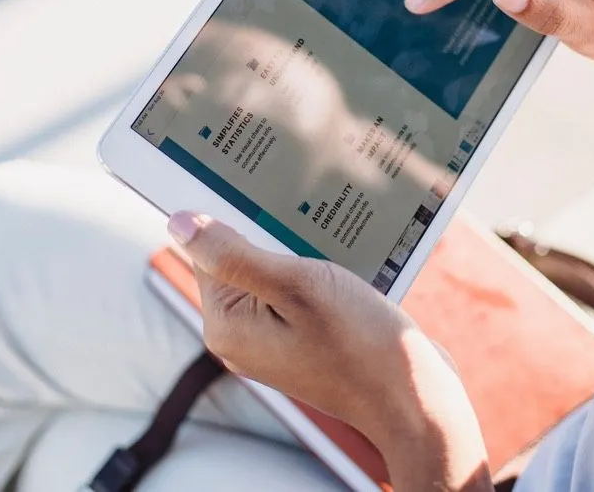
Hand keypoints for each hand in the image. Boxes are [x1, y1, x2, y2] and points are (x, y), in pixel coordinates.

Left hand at [166, 212, 492, 491]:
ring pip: (273, 273)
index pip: (208, 250)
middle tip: (307, 218)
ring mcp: (271, 344)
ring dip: (298, 253)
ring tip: (332, 245)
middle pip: (239, 260)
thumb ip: (234, 255)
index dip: (236, 216)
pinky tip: (345, 269)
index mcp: (225, 325)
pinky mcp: (301, 344)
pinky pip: (296, 294)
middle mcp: (240, 338)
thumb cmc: (361, 343)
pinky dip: (316, 275)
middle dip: (271, 235)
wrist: (415, 400)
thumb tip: (178, 223)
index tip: (266, 192)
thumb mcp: (297, 286)